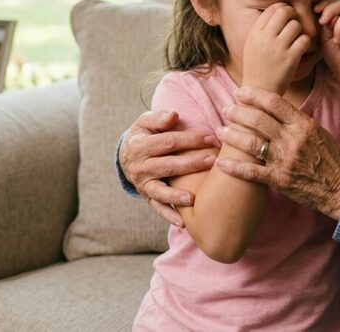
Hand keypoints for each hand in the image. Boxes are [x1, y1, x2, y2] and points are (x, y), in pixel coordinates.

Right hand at [119, 110, 218, 225]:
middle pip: (168, 166)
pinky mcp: (147, 197)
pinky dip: (169, 215)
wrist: (126, 155)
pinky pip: (158, 208)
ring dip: (176, 196)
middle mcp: (139, 167)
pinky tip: (183, 223)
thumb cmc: (144, 134)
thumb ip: (159, 118)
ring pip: (160, 191)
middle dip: (191, 164)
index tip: (211, 138)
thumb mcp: (146, 122)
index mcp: (139, 146)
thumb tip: (174, 115)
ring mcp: (142, 184)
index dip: (190, 140)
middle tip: (213, 161)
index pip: (168, 142)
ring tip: (193, 198)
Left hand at [213, 86, 339, 219]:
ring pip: (251, 143)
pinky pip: (252, 172)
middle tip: (226, 109)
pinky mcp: (280, 180)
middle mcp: (293, 139)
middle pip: (258, 120)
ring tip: (220, 131)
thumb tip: (277, 109)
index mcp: (304, 124)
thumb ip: (297, 121)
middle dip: (238, 112)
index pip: (274, 102)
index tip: (240, 92)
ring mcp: (286, 160)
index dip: (253, 95)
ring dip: (232, 135)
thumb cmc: (332, 160)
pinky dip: (234, 167)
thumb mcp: (318, 133)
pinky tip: (221, 162)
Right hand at [242, 3, 311, 93]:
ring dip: (300, 30)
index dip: (283, 9)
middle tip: (295, 25)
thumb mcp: (252, 45)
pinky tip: (301, 48)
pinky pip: (304, 39)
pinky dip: (306, 42)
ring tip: (297, 39)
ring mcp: (278, 48)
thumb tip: (277, 9)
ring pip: (296, 25)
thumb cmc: (257, 67)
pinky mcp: (290, 58)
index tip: (286, 19)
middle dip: (293, 15)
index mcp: (255, 33)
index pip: (273, 8)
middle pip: (285, 11)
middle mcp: (265, 38)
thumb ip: (262, 28)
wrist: (259, 91)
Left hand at [315, 0, 339, 84]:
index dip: (326, 4)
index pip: (337, 2)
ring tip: (337, 41)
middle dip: (330, 11)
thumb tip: (322, 10)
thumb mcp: (324, 37)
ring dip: (339, 28)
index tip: (315, 11)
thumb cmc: (336, 57)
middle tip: (323, 23)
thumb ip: (324, 23)